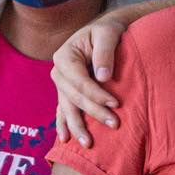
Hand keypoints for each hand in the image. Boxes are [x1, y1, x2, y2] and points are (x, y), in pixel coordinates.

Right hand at [51, 15, 126, 147]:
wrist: (104, 33)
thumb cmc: (107, 31)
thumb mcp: (108, 33)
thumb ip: (105, 52)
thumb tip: (104, 77)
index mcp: (64, 56)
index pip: (79, 81)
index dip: (96, 94)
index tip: (116, 103)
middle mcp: (58, 72)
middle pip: (74, 97)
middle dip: (93, 112)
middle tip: (114, 124)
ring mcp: (61, 84)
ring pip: (67, 108)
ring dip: (77, 126)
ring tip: (87, 143)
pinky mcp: (66, 92)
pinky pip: (63, 110)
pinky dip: (64, 124)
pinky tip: (65, 139)